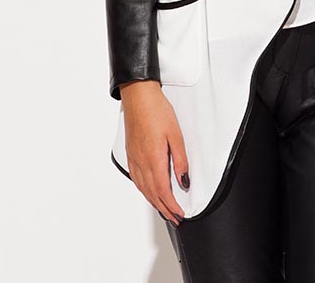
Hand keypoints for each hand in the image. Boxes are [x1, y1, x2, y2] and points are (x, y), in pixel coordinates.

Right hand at [121, 80, 188, 226]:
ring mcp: (134, 158)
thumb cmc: (156, 110)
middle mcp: (141, 162)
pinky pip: (137, 179)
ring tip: (164, 209)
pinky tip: (149, 191)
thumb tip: (184, 180)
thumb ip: (180, 159)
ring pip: (143, 188)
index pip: (163, 191)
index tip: (179, 214)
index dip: (171, 206)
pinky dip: (145, 190)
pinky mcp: (131, 153)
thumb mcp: (175, 134)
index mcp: (153, 158)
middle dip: (164, 209)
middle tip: (174, 217)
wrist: (138, 96)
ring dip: (154, 202)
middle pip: (152, 194)